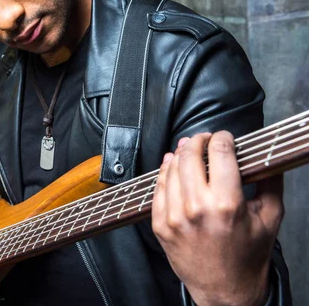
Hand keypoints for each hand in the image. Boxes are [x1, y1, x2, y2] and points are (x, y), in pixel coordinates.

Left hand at [152, 132, 282, 305]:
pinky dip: (164, 172)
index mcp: (227, 203)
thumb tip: (267, 156)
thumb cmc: (248, 256)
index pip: (220, 152)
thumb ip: (270, 183)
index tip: (225, 137)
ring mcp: (175, 216)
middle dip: (197, 140)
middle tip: (203, 138)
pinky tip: (170, 165)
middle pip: (189, 155)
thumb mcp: (270, 219)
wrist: (224, 290)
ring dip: (179, 153)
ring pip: (170, 168)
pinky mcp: (160, 225)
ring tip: (187, 149)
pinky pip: (157, 188)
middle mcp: (197, 207)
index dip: (222, 137)